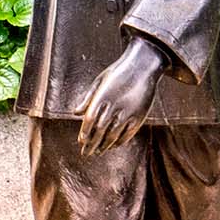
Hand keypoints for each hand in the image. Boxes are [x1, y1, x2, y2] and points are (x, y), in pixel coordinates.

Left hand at [79, 35, 164, 155]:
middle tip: (85, 154)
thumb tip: (75, 113)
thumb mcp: (100, 81)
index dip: (85, 132)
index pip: (90, 119)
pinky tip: (112, 145)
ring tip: (97, 152)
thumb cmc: (118, 72)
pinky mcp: (140, 116)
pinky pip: (128, 133)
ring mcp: (128, 112)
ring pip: (114, 134)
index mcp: (102, 96)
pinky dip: (119, 141)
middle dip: (92, 143)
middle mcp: (115, 106)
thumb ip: (88, 98)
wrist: (143, 66)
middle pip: (100, 130)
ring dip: (104, 145)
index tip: (81, 142)